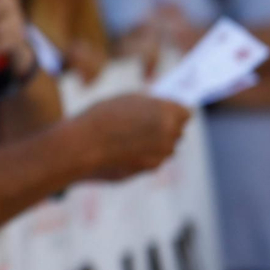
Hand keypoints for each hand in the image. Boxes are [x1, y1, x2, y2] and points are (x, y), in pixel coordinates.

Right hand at [75, 94, 190, 180]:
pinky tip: (126, 149)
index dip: (173, 111)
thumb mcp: (128, 100)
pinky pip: (155, 158)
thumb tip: (160, 110)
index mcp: (168, 112)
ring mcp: (162, 153)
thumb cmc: (102, 117)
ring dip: (156, 142)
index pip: (185, 112)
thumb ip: (150, 105)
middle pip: (178, 130)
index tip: (163, 111)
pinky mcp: (152, 168)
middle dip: (166, 126)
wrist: (84, 145)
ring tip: (131, 137)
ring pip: (167, 146)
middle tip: (144, 123)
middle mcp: (170, 134)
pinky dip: (146, 154)